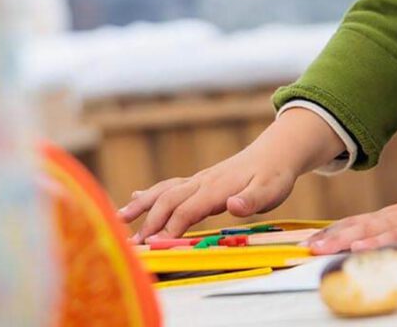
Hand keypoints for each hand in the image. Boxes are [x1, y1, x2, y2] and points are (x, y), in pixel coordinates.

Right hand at [117, 140, 298, 241]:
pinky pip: (171, 186)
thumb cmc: (275, 174)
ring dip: (142, 204)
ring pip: (165, 190)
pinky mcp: (201, 181)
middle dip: (149, 220)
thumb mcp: (271, 190)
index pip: (187, 210)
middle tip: (130, 242)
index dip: (170, 228)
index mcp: (217, 187)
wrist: (277, 151)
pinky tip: (135, 197)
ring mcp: (200, 180)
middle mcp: (203, 181)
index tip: (154, 245)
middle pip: (169, 199)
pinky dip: (151, 193)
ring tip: (118, 217)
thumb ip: (251, 200)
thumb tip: (232, 206)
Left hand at [307, 172, 396, 254]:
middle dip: (330, 236)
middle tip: (305, 247)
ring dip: (343, 239)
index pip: (359, 222)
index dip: (334, 231)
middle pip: (358, 225)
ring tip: (320, 248)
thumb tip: (385, 244)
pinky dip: (376, 242)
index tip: (311, 241)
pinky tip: (359, 248)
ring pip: (371, 230)